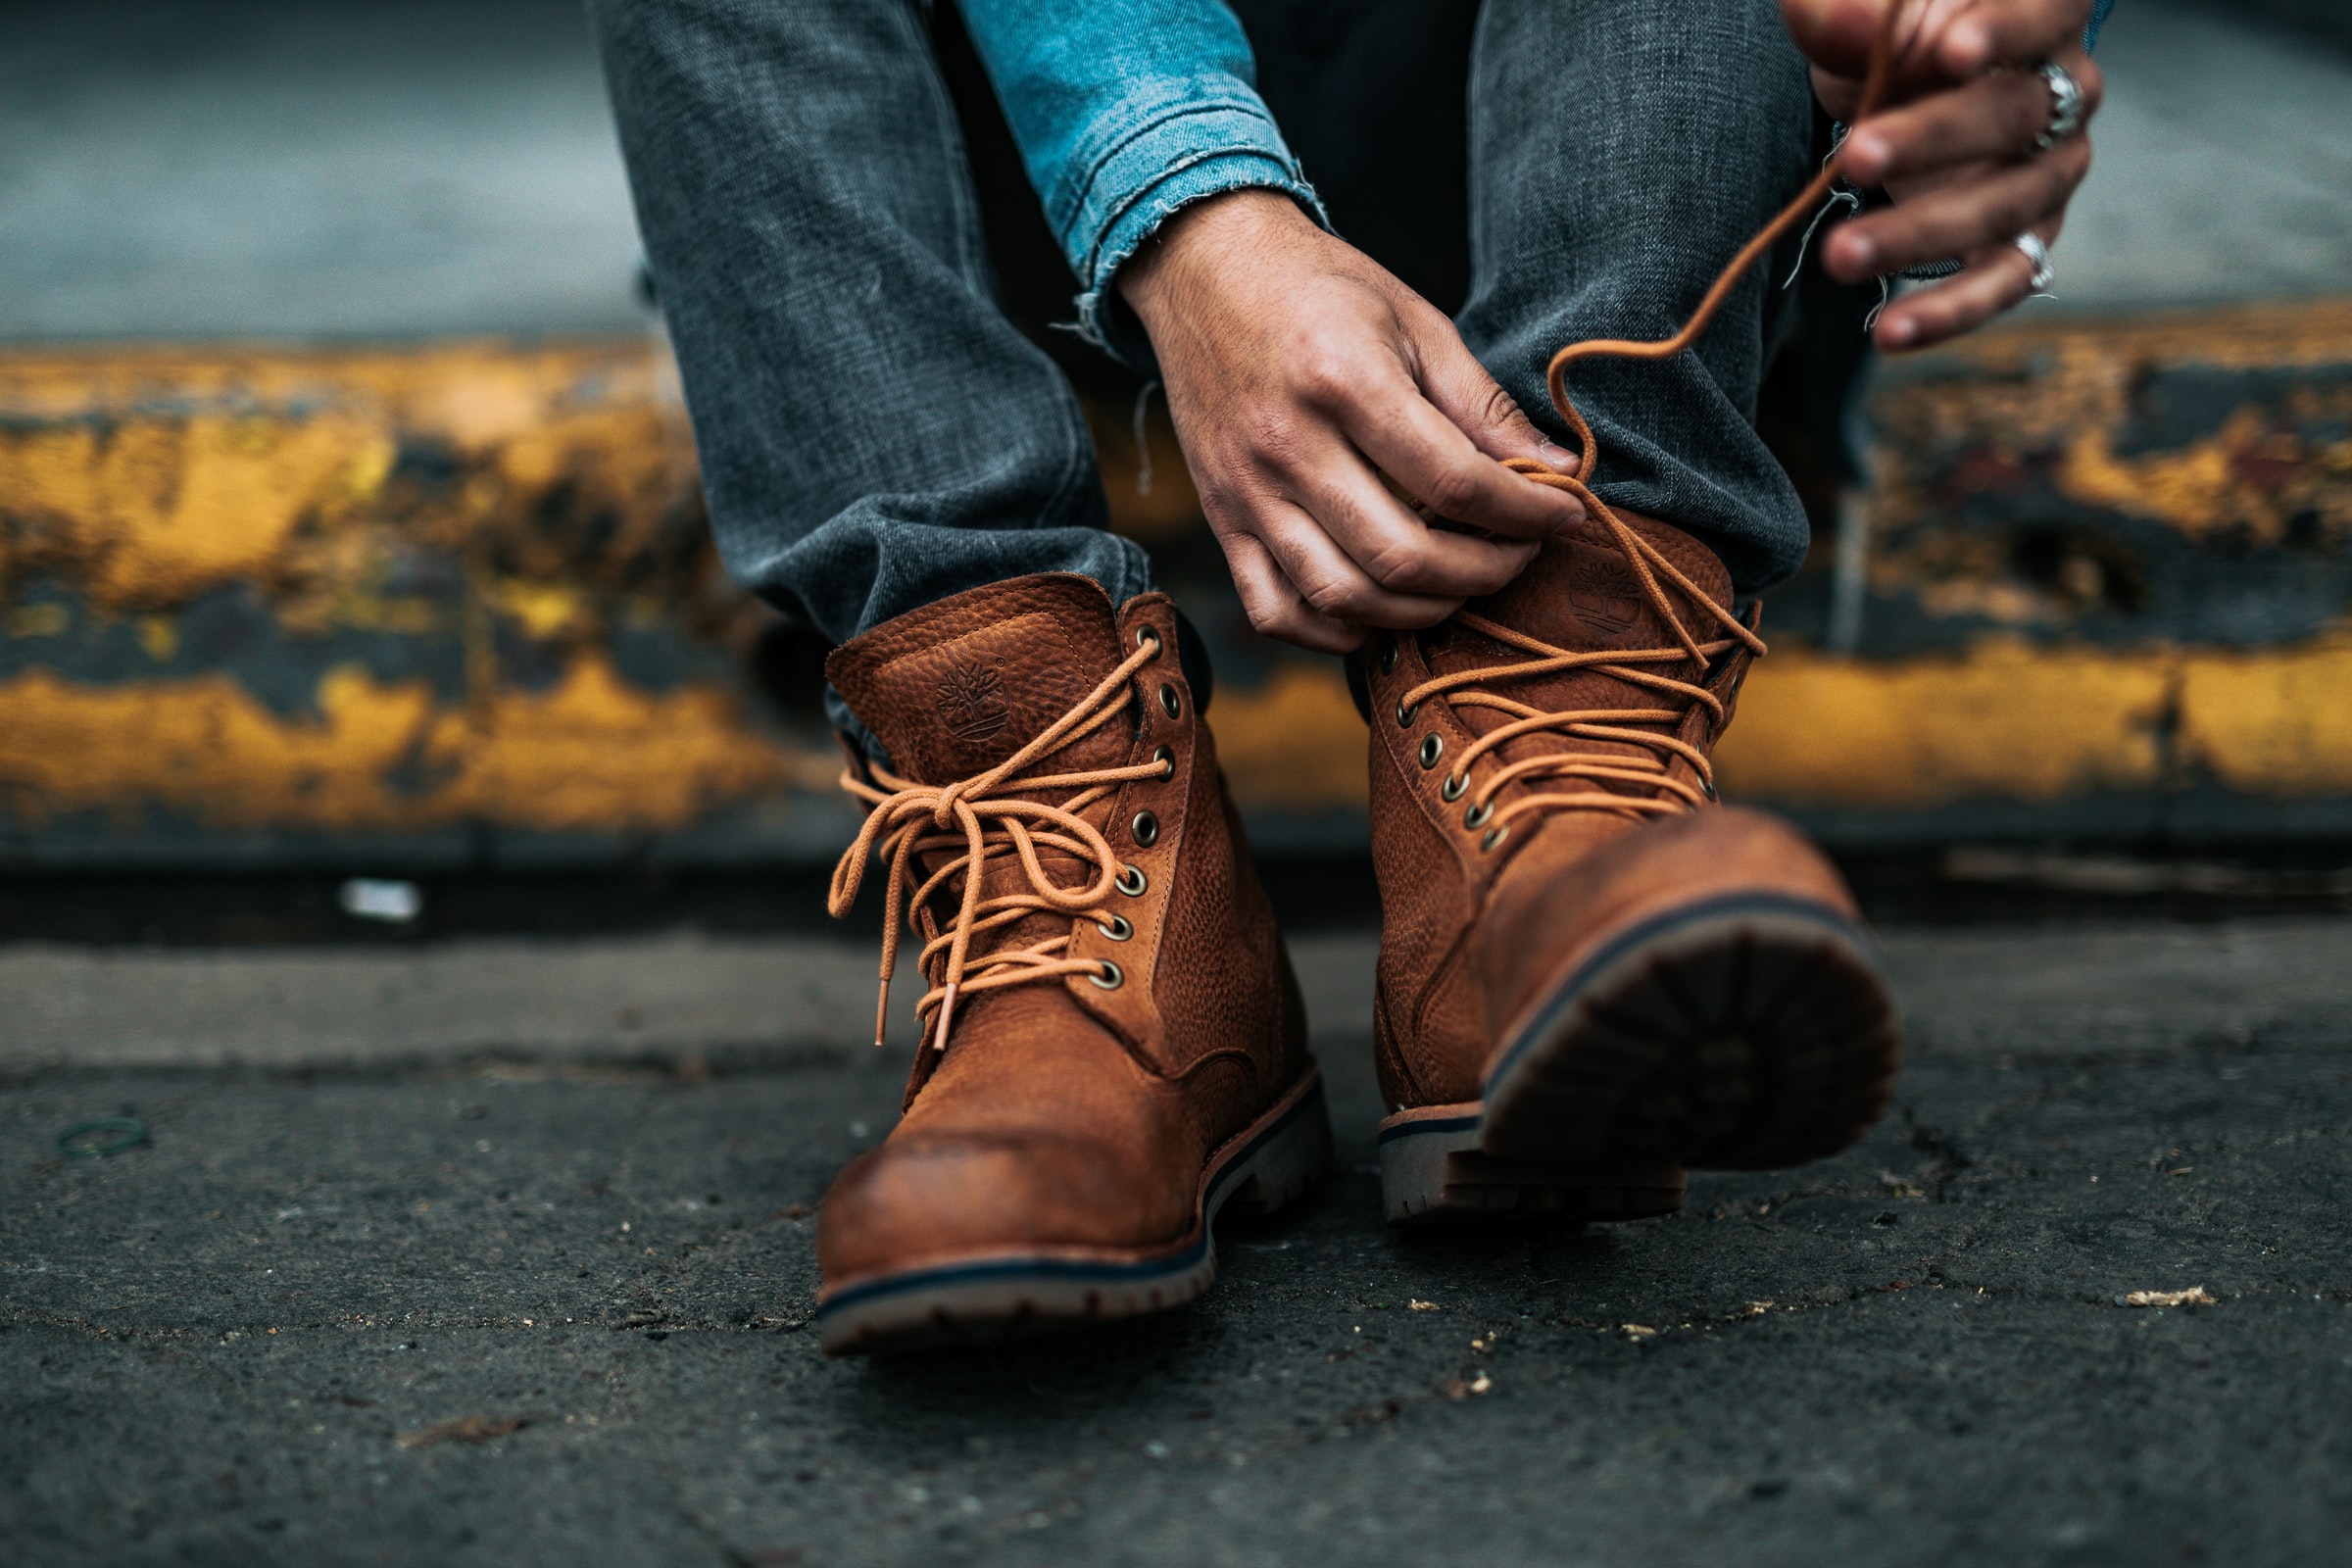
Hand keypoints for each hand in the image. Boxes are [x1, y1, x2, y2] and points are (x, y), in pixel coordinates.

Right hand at [1116, 189, 1584, 652]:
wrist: (1204, 270)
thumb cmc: (1319, 287)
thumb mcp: (1415, 321)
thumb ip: (1484, 404)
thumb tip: (1560, 472)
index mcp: (1343, 381)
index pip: (1455, 480)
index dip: (1525, 512)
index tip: (1564, 514)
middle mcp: (1287, 446)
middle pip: (1402, 557)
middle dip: (1484, 572)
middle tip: (1518, 553)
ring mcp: (1246, 492)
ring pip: (1343, 599)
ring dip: (1420, 611)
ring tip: (1460, 582)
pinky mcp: (1220, 519)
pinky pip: (1276, 612)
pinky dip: (1335, 632)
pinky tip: (1380, 608)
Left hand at [1784, 0, 2101, 350]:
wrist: (1890, 84)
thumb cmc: (1888, 29)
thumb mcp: (1861, 8)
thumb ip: (1851, 10)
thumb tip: (1844, 21)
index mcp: (2043, 10)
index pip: (2044, 11)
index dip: (2004, 31)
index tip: (1950, 51)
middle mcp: (2066, 90)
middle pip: (2017, 116)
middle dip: (1932, 141)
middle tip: (1857, 155)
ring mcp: (2051, 169)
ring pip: (2005, 206)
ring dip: (1919, 234)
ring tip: (1841, 254)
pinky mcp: (2026, 236)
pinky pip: (2003, 281)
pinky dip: (1948, 312)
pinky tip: (1889, 333)